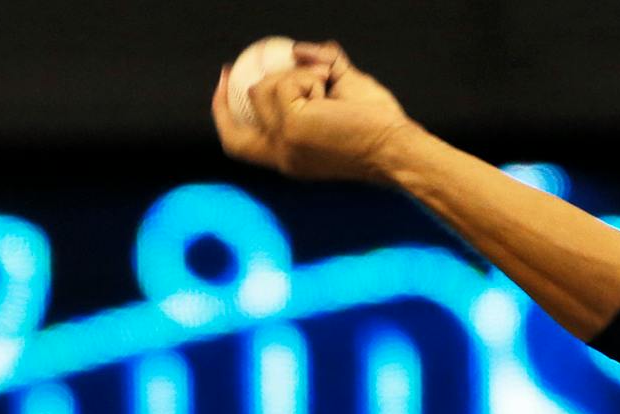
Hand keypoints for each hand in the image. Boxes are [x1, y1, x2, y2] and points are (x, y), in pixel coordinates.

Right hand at [211, 40, 416, 184]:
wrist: (397, 148)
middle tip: (256, 62)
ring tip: (328, 84)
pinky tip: (330, 87)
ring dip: (297, 75)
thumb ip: (320, 71)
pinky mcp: (293, 125)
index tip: (225, 81)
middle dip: (255, 80)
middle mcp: (280, 155)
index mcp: (288, 157)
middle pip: (247, 105)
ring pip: (265, 87)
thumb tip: (298, 51)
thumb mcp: (342, 95)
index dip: (222, 111)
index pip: (237, 143)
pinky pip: (286, 82)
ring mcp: (283, 141)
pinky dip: (310, 76)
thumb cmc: (378, 127)